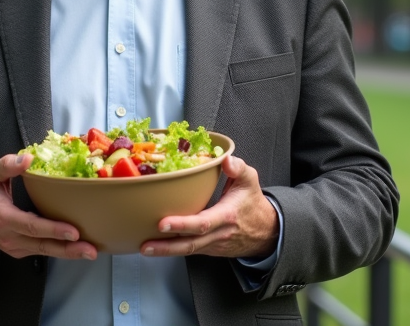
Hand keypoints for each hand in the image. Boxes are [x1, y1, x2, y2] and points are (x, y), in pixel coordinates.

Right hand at [0, 153, 96, 260]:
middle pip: (42, 245)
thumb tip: (28, 158)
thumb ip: (6, 165)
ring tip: (90, 251)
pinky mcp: (21, 251)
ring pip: (44, 251)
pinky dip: (60, 250)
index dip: (53, 229)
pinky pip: (42, 251)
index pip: (31, 226)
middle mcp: (10, 236)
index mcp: (3, 217)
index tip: (73, 231)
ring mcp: (16, 247)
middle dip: (68, 249)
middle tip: (89, 249)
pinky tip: (77, 248)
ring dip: (68, 253)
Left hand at [140, 155, 278, 258]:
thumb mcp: (250, 181)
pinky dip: (171, 250)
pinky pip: (188, 250)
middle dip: (167, 245)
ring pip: (187, 250)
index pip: (202, 223)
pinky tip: (155, 247)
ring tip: (144, 247)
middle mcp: (217, 234)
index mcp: (226, 216)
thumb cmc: (252, 204)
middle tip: (146, 244)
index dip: (182, 224)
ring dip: (165, 251)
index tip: (163, 223)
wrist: (265, 232)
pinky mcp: (207, 249)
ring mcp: (212, 245)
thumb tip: (225, 159)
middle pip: (190, 243)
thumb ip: (239, 168)